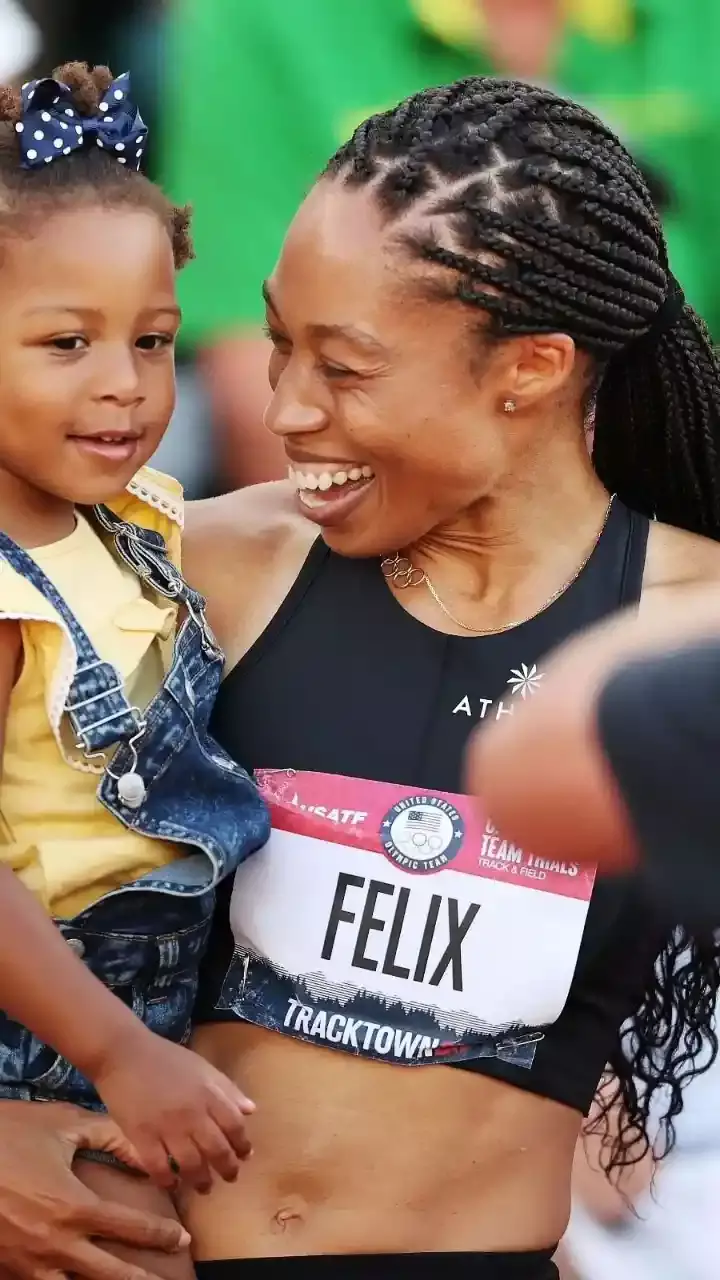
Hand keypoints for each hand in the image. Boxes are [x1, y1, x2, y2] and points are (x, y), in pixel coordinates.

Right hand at [0, 1100, 188, 1279]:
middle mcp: (56, 1242)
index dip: (160, 1234)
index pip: (130, 1229)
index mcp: (74, 1207)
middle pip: (110, 1273)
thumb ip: (108, 1135)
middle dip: (142, 1279)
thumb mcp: (62, 1126)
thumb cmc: (11, 1134)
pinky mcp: (7, 1270)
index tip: (181, 1238)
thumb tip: (144, 1148)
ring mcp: (30, 1262)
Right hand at [94, 1032, 253, 1192]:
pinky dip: (168, 1180)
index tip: (244, 1156)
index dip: (242, 1144)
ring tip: (204, 1187)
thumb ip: (227, 1089)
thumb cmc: (165, 1058)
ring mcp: (166, 1127)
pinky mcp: (141, 1137)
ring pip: (191, 1164)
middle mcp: (192, 1113)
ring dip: (201, 1180)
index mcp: (209, 1093)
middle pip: (216, 1150)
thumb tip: (250, 1110)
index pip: (234, 1126)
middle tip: (229, 1178)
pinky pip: (158, 1168)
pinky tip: (172, 1184)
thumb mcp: (202, 1067)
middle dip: (227, 1168)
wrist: (123, 1054)